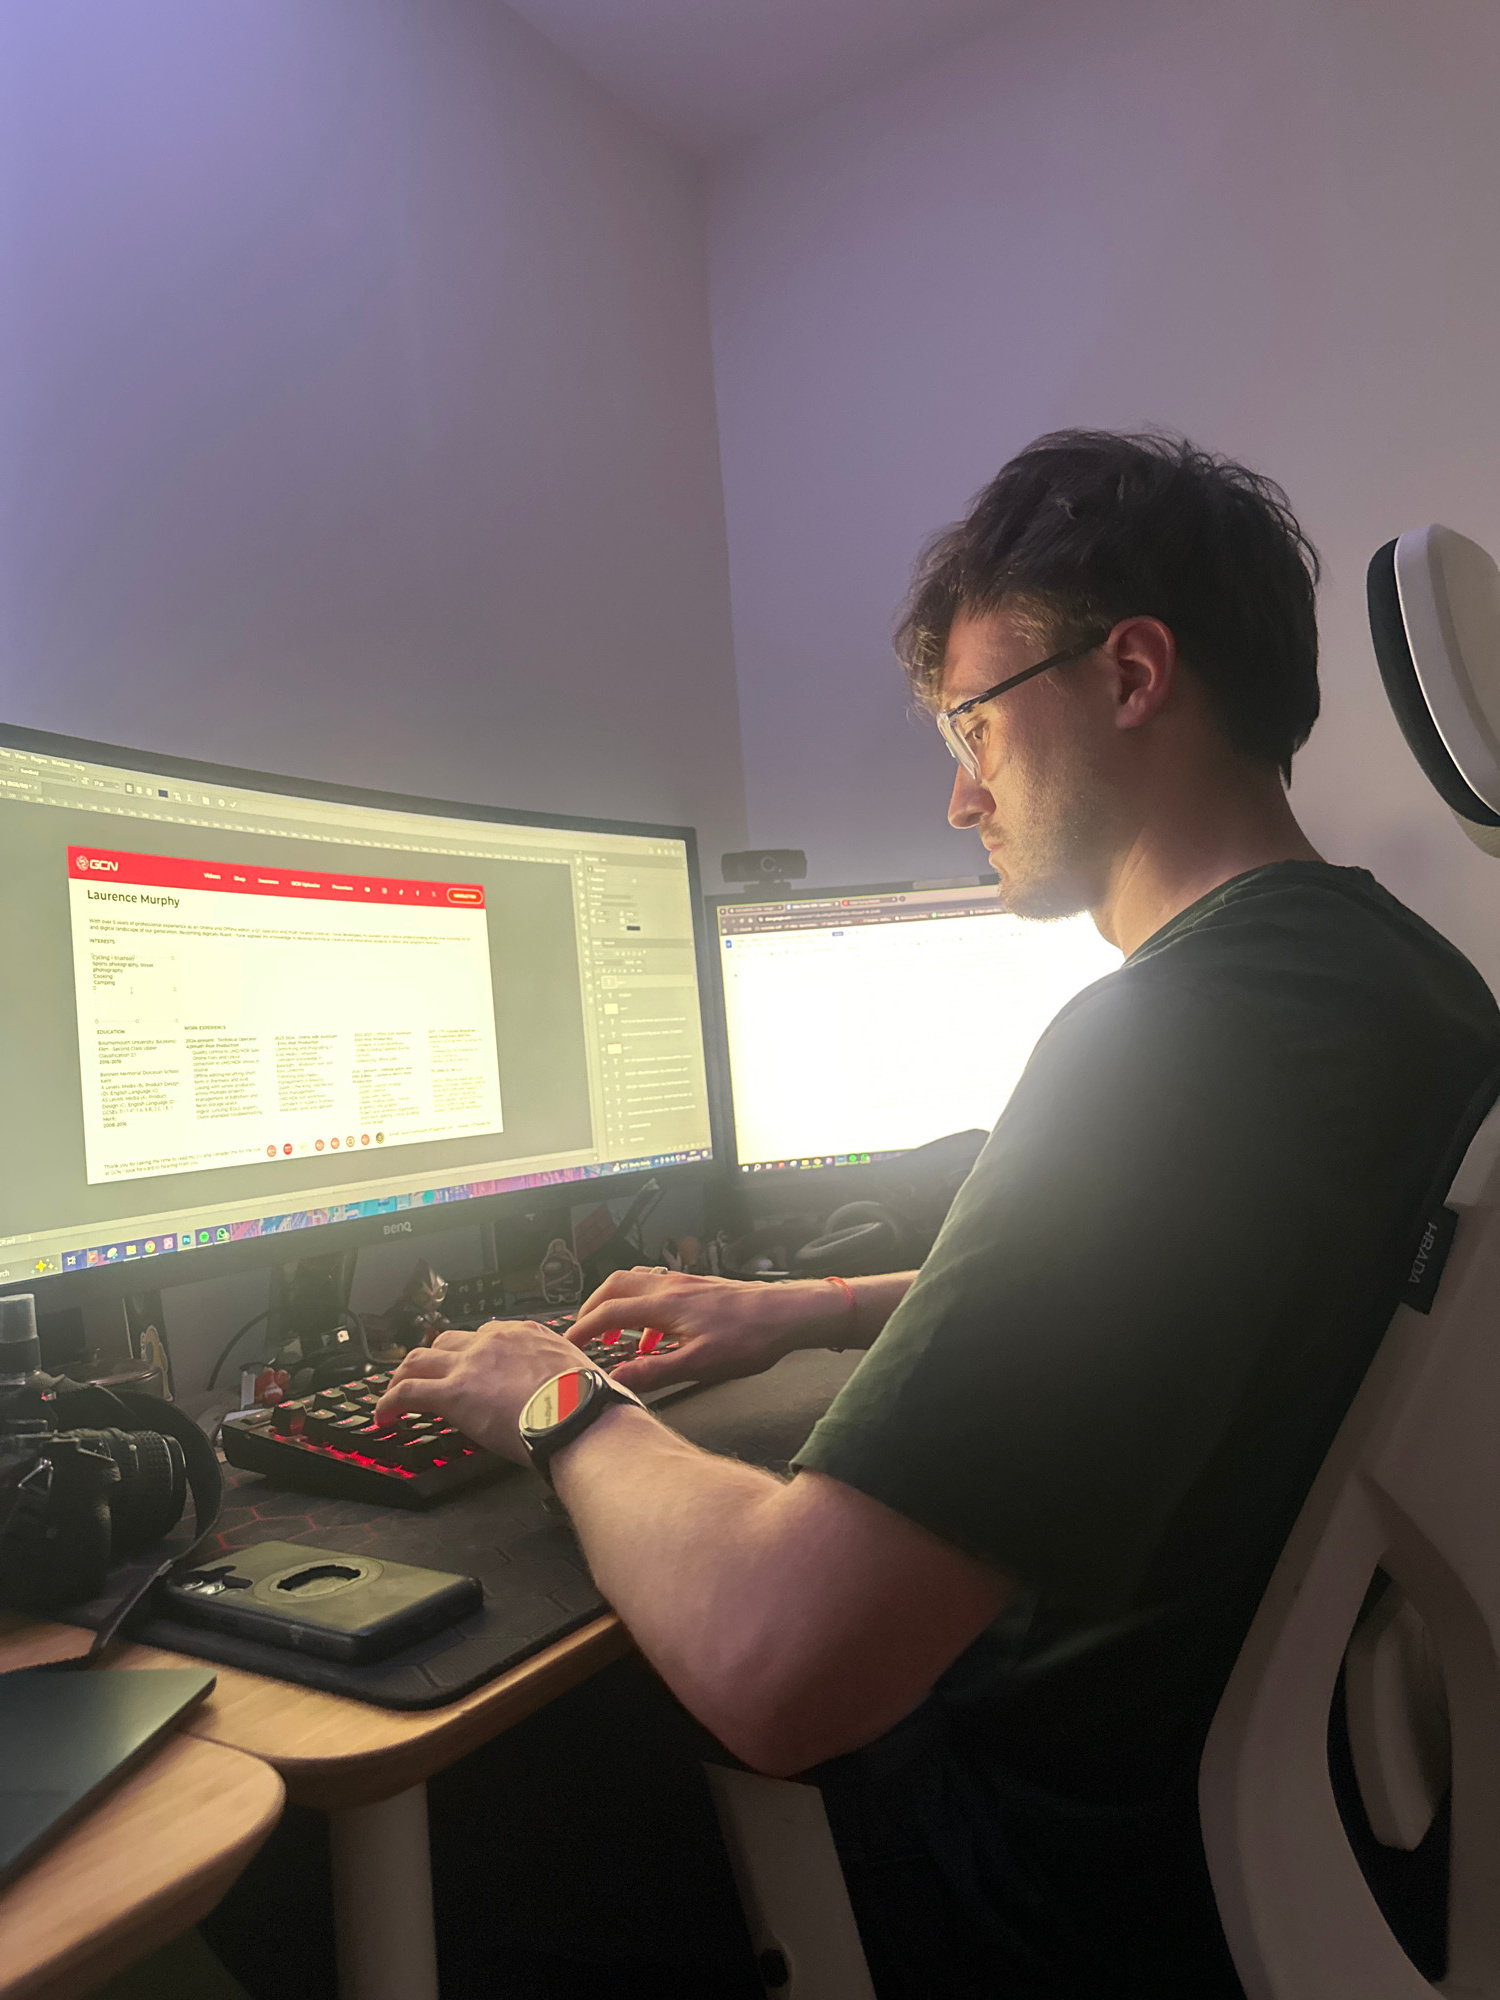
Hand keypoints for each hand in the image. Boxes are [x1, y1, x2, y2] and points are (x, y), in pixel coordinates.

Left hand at [373, 1320, 581, 1463]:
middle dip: (434, 1359)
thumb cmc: (589, 1402)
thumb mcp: (584, 1373)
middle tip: (427, 1376)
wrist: (580, 1415)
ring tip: (395, 1392)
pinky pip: (407, 1392)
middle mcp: (494, 1342)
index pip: (487, 1335)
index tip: (469, 1366)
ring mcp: (471, 1365)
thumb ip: (569, 1375)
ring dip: (403, 1375)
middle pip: (447, 1341)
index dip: (472, 1352)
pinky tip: (385, 1416)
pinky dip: (389, 1403)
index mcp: (527, 1334)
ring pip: (419, 1360)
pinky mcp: (453, 1393)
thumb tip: (580, 1391)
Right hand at [566, 1269, 847, 1392]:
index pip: (607, 1313)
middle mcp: (670, 1287)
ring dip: (616, 1304)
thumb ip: (655, 1371)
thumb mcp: (701, 1365)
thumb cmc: (751, 1337)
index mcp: (664, 1305)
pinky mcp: (699, 1287)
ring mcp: (685, 1283)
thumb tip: (616, 1380)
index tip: (566, 1347)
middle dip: (591, 1309)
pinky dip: (642, 1306)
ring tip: (613, 1333)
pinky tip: (656, 1334)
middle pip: (614, 1286)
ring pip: (636, 1283)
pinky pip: (657, 1289)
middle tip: (581, 1334)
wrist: (789, 1313)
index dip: (581, 1331)